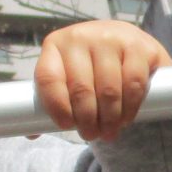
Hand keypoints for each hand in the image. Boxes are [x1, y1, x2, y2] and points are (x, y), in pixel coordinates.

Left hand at [35, 20, 170, 141]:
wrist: (126, 41)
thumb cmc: (90, 66)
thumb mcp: (67, 76)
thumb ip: (50, 101)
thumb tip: (32, 132)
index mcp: (55, 45)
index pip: (48, 78)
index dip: (56, 106)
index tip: (66, 125)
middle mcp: (81, 36)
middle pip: (80, 89)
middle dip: (86, 120)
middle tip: (91, 135)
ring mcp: (112, 38)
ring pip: (109, 90)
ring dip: (109, 119)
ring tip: (109, 132)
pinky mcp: (139, 46)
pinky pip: (134, 84)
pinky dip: (130, 108)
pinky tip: (125, 119)